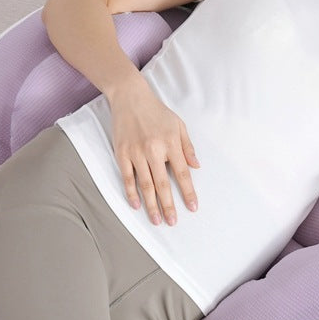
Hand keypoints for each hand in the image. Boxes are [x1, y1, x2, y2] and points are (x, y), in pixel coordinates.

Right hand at [108, 76, 199, 225]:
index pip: (182, 174)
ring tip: (156, 220)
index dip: (188, 192)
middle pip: (163, 184)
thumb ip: (187, 147)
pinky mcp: (122, 153)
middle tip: (173, 222)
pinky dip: (131, 193)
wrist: (130, 97)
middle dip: (169, 206)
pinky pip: (127, 177)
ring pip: (145, 185)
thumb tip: (196, 167)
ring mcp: (136, 152)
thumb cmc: (157, 111)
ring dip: (151, 205)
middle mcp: (154, 150)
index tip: (192, 207)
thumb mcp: (178, 125)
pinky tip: (136, 205)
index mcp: (170, 143)